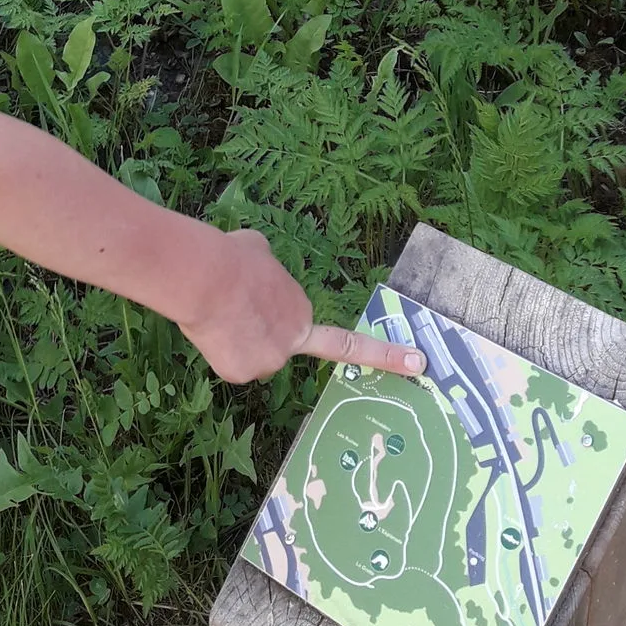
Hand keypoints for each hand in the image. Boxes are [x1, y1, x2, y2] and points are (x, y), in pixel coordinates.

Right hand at [176, 229, 425, 384]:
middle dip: (256, 332)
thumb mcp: (261, 252)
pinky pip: (228, 362)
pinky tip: (209, 328)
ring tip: (218, 312)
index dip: (383, 355)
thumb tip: (256, 269)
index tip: (416, 364)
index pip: (345, 342)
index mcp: (303, 312)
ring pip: (248, 355)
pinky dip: (217, 347)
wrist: (208, 278)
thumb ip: (268, 273)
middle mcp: (293, 342)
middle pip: (273, 344)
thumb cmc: (235, 258)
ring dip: (234, 338)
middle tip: (234, 309)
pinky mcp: (241, 373)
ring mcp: (269, 361)